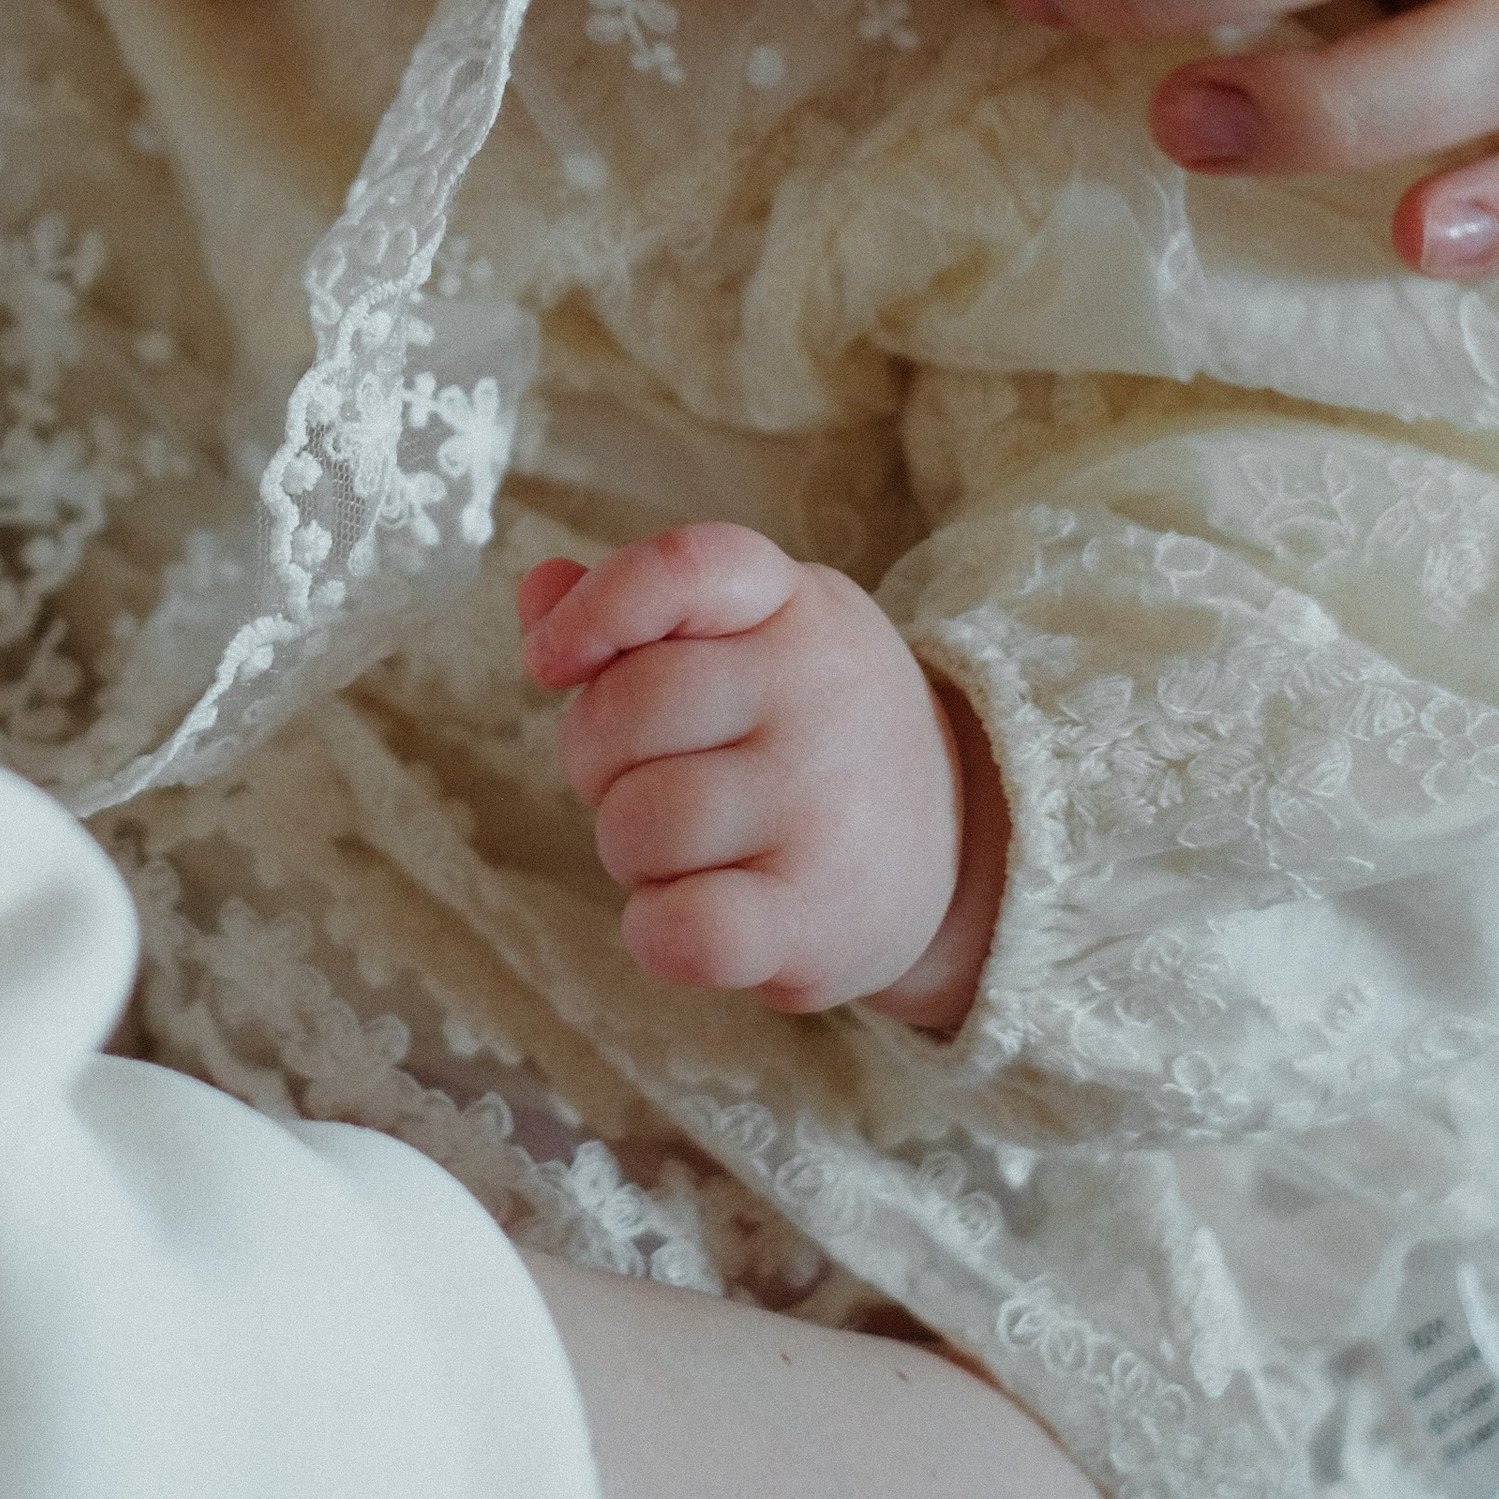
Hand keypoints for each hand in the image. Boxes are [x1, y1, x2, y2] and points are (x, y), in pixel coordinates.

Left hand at [517, 526, 1000, 1025]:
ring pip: (636, 823)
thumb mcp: (749, 638)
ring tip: (692, 849)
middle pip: (624, 712)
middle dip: (598, 759)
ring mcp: (823, 808)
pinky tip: (688, 919)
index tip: (550, 660)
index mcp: (793, 605)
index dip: (597, 607)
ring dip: (628, 851)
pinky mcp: (818, 918)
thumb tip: (539, 593)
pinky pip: (680, 927)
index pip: (683, 567)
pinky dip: (655, 932)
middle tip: (653, 779)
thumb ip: (639, 612)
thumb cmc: (807, 731)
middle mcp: (818, 692)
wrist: (959, 845)